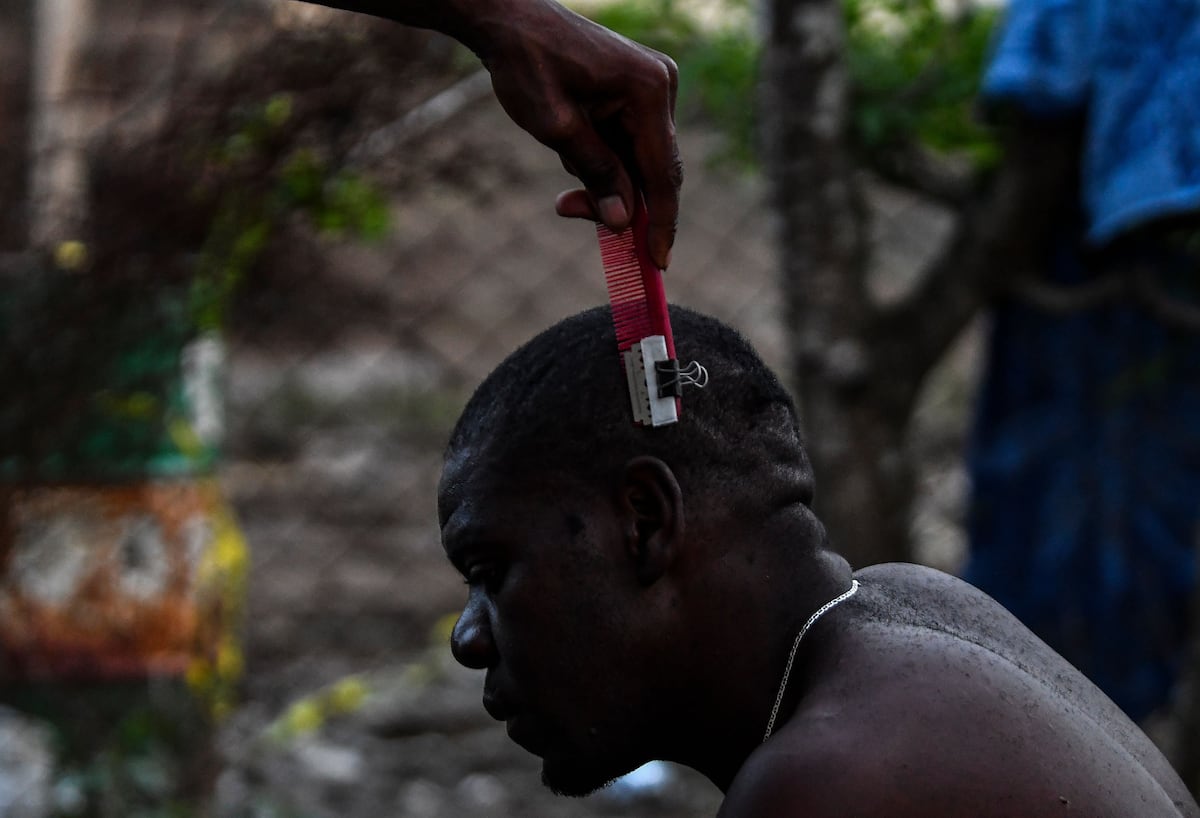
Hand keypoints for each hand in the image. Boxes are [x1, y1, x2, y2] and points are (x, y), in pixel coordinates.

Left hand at [473, 0, 681, 267]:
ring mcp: (652, 87)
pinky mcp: (637, 91)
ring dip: (603, 180)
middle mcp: (660, 86)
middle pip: (652, 170)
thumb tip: (623, 220)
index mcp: (648, 91)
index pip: (662, 173)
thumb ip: (596, 173)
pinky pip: (629, 144)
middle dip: (618, 201)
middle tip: (570, 209)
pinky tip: (570, 148)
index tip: (658, 263)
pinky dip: (603, 160)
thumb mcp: (556, 127)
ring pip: (638, 161)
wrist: (509, 19)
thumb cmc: (527, 63)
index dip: (661, 223)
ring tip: (563, 174)